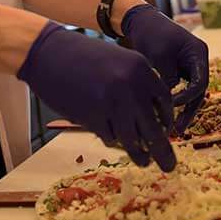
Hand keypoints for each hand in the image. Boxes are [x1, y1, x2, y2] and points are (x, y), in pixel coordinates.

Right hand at [17, 22, 176, 170]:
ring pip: (133, 139)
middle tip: (170, 166)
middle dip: (163, 150)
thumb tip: (153, 119)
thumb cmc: (84, 58)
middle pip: (154, 127)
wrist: (50, 53)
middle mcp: (131, 85)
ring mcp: (112, 102)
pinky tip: (105, 131)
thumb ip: (137, 84)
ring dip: (140, 154)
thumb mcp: (119, 61)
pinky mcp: (93, 116)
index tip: (166, 131)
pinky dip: (110, 137)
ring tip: (144, 161)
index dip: (167, 120)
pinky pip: (109, 136)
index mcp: (141, 68)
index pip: (165, 101)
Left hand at [120, 4, 208, 134]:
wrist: (141, 21)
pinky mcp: (178, 70)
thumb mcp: (160, 56)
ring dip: (182, 109)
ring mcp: (189, 66)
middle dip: (188, 111)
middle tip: (178, 129)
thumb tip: (169, 102)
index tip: (173, 105)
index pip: (200, 82)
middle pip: (198, 91)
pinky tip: (163, 115)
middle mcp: (197, 61)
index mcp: (198, 53)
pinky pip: (180, 89)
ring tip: (172, 129)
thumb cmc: (152, 34)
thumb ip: (168, 78)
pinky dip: (173, 101)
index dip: (188, 97)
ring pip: (190, 93)